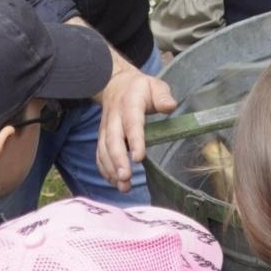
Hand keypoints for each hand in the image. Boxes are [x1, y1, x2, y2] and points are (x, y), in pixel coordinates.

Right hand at [95, 66, 177, 191]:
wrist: (115, 84)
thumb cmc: (140, 89)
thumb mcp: (154, 85)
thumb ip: (162, 96)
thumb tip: (170, 106)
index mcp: (130, 104)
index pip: (131, 123)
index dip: (134, 140)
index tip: (138, 157)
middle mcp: (114, 117)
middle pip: (113, 140)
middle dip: (118, 160)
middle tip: (125, 178)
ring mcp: (106, 128)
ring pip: (104, 149)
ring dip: (111, 169)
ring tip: (123, 186)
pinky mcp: (103, 137)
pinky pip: (100, 154)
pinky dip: (105, 169)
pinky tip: (115, 182)